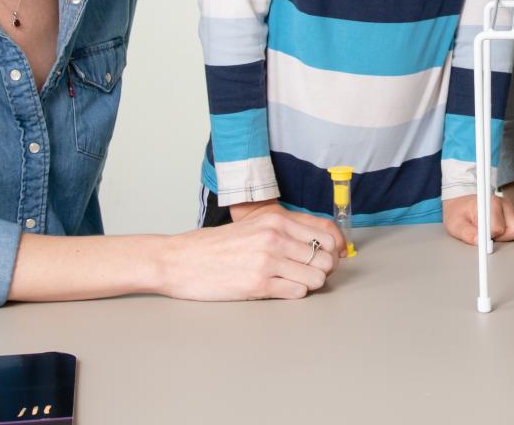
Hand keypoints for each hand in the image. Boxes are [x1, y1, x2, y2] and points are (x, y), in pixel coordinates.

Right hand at [158, 202, 344, 299]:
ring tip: (293, 282)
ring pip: (316, 277)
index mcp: (276, 219)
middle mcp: (275, 236)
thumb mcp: (253, 226)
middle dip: (322, 269)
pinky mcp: (258, 284)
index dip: (333, 250)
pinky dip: (294, 293)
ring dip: (310, 283)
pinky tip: (280, 289)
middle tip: (309, 273)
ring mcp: (268, 261)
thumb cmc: (216, 245)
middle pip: (325, 258)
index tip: (328, 258)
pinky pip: (297, 292)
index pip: (327, 235)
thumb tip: (322, 243)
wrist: (180, 260)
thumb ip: (286, 230)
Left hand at [442, 192, 513, 245]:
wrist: (464, 202)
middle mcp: (505, 203)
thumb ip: (467, 232)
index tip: (485, 241)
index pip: (499, 229)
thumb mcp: (456, 224)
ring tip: (501, 234)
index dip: (490, 239)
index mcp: (489, 203)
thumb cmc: (461, 213)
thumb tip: (479, 241)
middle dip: (504, 238)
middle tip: (491, 237)